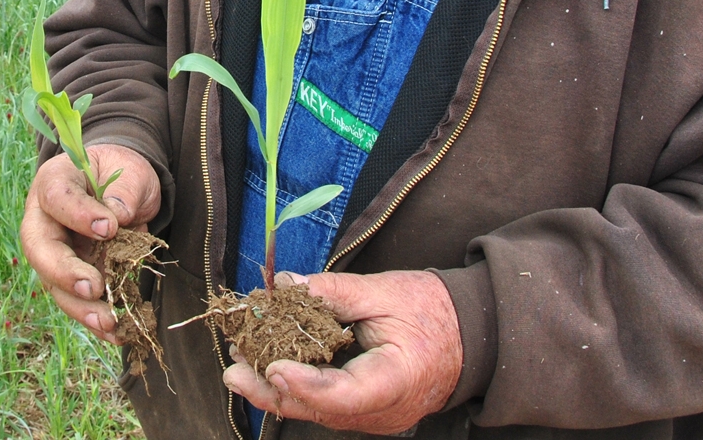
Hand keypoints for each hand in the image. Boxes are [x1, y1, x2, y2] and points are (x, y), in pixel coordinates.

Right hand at [18, 143, 159, 343]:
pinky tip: (116, 333)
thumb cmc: (123, 172)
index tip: (108, 227)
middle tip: (91, 287)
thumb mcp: (132, 171)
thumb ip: (125, 190)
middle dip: (63, 272)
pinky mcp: (71, 277)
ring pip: (55, 284)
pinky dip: (95, 319)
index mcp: (55, 181)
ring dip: (80, 307)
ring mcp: (56, 252)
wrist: (125, 189)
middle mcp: (45, 220)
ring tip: (108, 321)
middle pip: (40, 248)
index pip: (55, 197)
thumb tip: (117, 217)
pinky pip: (77, 302)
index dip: (76, 213)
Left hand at [223, 270, 461, 434]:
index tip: (273, 367)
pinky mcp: (364, 412)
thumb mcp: (384, 291)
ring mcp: (373, 417)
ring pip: (317, 412)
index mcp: (395, 380)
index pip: (345, 394)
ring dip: (276, 389)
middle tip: (233, 370)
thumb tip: (284, 285)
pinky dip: (296, 387)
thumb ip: (332, 292)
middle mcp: (382, 411)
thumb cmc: (431, 312)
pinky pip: (325, 405)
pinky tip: (267, 366)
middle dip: (271, 391)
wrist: (469, 335)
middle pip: (319, 410)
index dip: (305, 385)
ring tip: (238, 364)